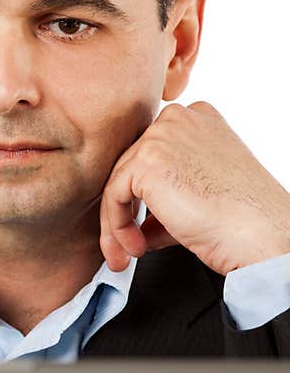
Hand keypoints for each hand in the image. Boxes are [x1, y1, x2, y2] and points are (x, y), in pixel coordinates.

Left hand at [100, 101, 289, 274]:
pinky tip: (135, 247)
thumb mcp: (198, 194)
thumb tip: (139, 222)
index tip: (140, 225)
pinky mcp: (146, 160)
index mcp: (196, 120)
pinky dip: (117, 226)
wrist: (258, 234)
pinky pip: (113, 196)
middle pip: (129, 167)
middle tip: (125, 245)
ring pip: (118, 183)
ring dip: (118, 225)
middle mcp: (178, 119)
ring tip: (128, 253)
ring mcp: (161, 135)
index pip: (150, 154)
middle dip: (125, 212)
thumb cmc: (242, 219)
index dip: (143, 195)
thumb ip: (165, 197)